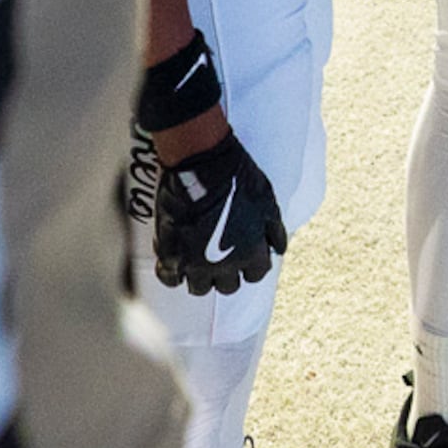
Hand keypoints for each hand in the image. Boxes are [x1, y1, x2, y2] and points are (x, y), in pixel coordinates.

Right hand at [146, 127, 288, 295]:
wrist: (201, 160)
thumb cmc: (237, 176)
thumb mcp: (267, 200)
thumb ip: (274, 229)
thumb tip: (278, 250)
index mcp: (250, 252)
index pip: (256, 275)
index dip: (251, 265)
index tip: (245, 255)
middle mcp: (224, 263)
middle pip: (228, 286)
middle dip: (226, 273)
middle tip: (220, 256)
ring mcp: (194, 260)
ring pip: (199, 288)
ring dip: (201, 276)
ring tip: (197, 259)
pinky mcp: (170, 251)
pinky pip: (169, 278)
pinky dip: (172, 273)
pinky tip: (175, 261)